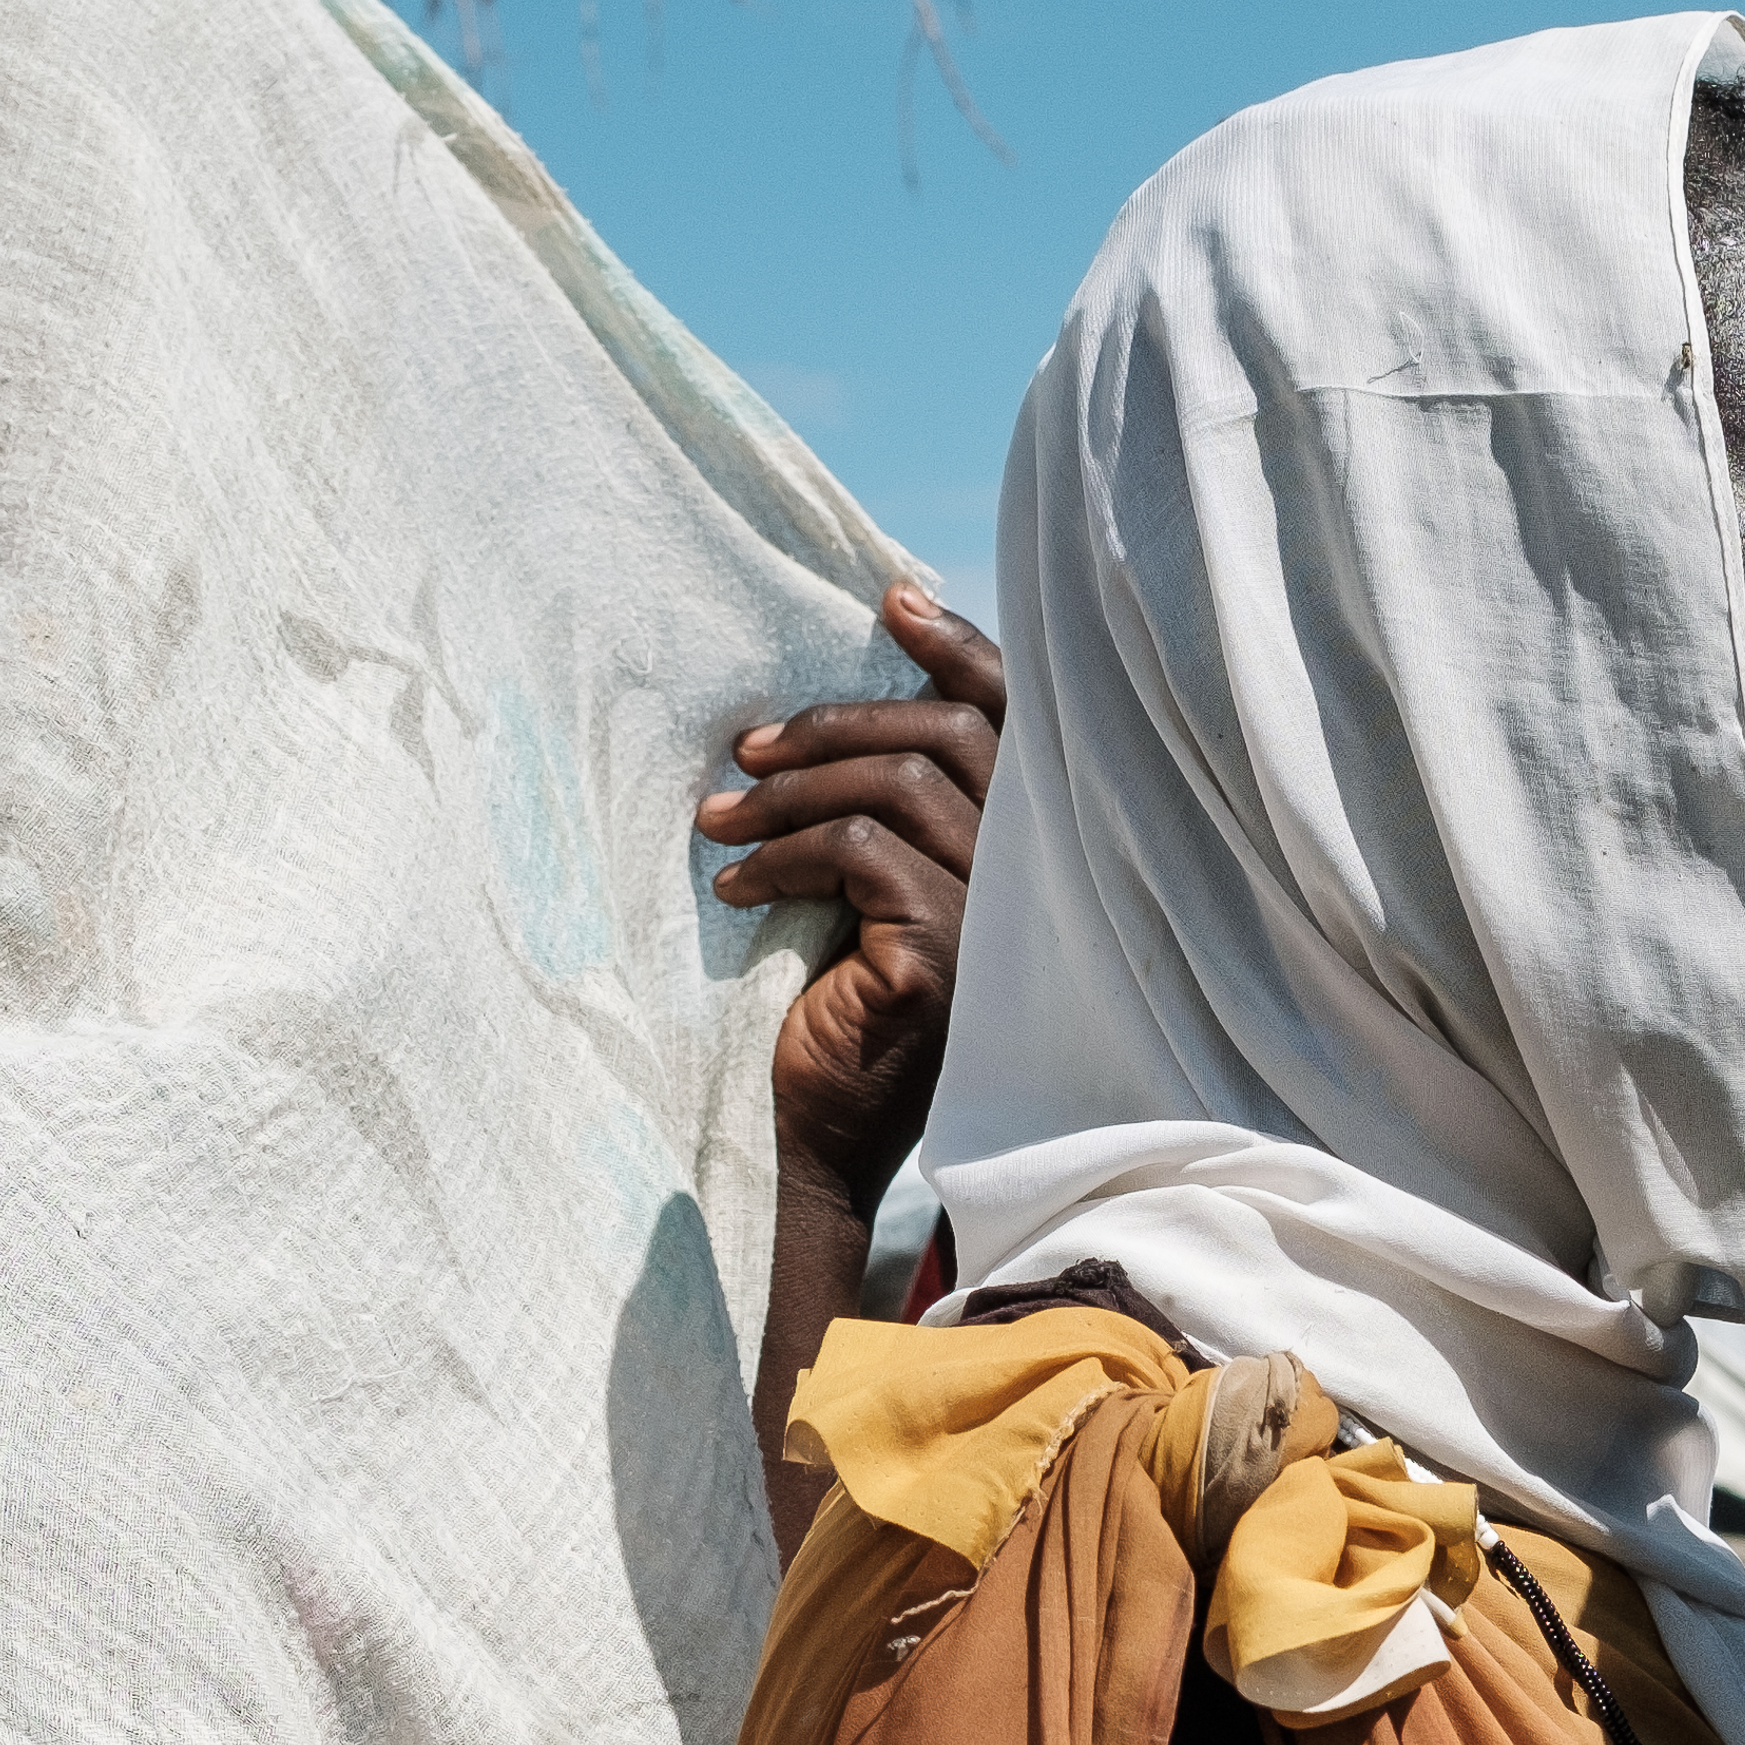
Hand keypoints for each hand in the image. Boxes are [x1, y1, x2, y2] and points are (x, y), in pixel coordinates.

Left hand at [698, 583, 1004, 1208]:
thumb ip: (886, 810)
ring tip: (718, 819)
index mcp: (1016, 851)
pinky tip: (736, 885)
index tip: (889, 601)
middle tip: (746, 746)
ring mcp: (996, 920)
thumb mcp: (868, 890)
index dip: (960, 648)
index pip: (1015, 719)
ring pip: (898, 785)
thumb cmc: (839, 1012)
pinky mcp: (944, 958)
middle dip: (837, 720)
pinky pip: (863, 854)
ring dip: (790, 790)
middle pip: (952, 734)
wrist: (821, 1142)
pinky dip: (785, 853)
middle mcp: (1026, 877)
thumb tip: (830, 709)